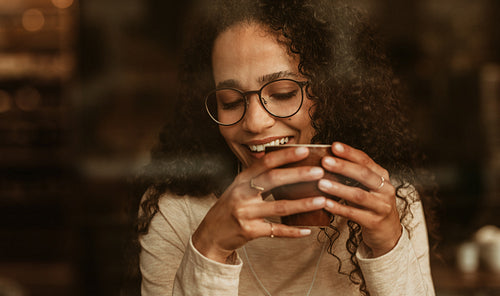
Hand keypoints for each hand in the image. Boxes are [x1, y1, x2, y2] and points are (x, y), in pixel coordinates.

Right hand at [192, 146, 326, 262]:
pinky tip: (308, 230)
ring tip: (322, 200)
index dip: (285, 155)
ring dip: (303, 203)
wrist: (211, 234)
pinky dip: (293, 231)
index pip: (265, 162)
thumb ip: (259, 179)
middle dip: (298, 175)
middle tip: (319, 172)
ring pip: (279, 206)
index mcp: (242, 180)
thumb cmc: (230, 207)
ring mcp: (245, 213)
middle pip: (273, 180)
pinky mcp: (250, 231)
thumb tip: (290, 167)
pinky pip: (276, 230)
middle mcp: (242, 194)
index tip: (304, 149)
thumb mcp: (239, 188)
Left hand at [318, 142, 401, 256]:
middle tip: (325, 161)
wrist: (388, 232)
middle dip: (343, 167)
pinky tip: (325, 203)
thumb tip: (327, 158)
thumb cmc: (371, 205)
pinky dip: (339, 208)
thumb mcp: (367, 187)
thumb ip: (352, 174)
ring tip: (321, 183)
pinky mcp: (374, 222)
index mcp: (382, 176)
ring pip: (359, 195)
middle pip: (364, 175)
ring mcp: (382, 207)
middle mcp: (385, 189)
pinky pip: (354, 214)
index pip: (366, 160)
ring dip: (338, 188)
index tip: (334, 146)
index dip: (350, 153)